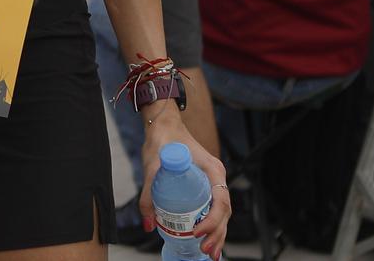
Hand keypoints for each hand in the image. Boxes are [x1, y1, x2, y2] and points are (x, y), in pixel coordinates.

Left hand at [138, 106, 229, 258]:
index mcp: (212, 170)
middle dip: (217, 233)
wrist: (163, 125)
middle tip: (205, 250)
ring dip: (218, 233)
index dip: (213, 220)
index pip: (221, 200)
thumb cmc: (162, 140)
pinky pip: (213, 208)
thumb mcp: (152, 167)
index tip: (198, 231)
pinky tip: (207, 240)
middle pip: (224, 211)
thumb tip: (149, 224)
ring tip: (210, 253)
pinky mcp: (205, 186)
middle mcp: (217, 177)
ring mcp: (212, 182)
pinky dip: (213, 225)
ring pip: (221, 213)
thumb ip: (148, 194)